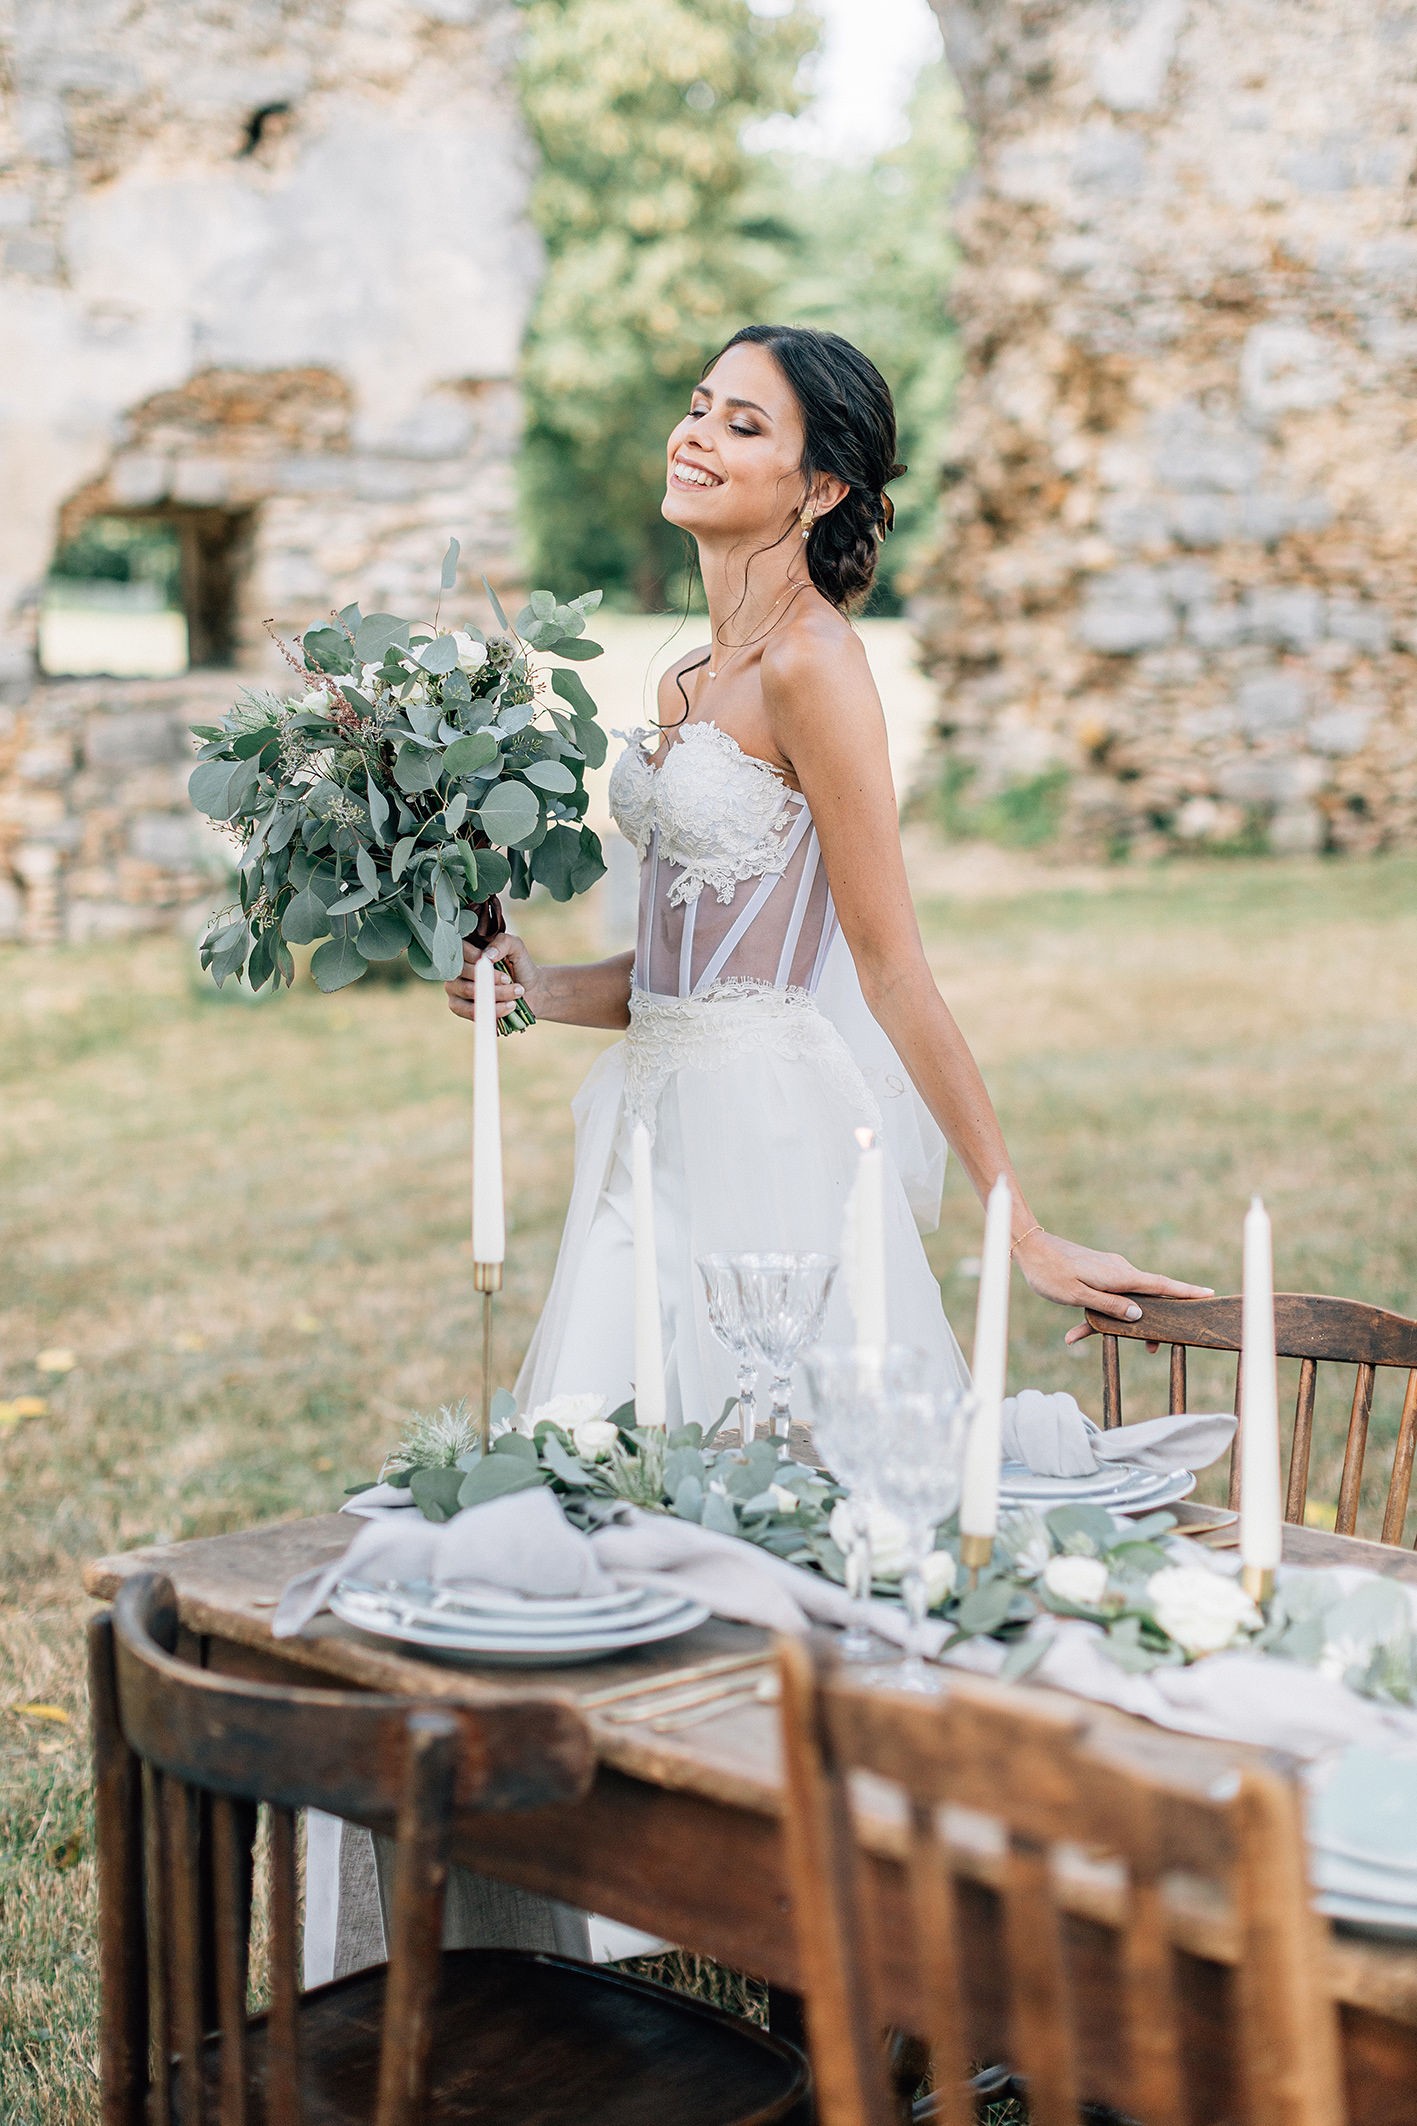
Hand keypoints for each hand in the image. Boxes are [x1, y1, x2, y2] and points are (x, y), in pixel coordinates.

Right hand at [445, 933, 538, 1022]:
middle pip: (463, 972)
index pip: (461, 950)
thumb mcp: (516, 947)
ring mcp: (454, 987)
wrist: (530, 990)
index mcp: (466, 950)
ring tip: (516, 993)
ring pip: (468, 991)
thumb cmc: (519, 966)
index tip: (497, 963)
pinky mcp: (458, 1007)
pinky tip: (509, 1006)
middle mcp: (456, 967)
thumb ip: (503, 942)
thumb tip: (487, 956)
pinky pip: (470, 1010)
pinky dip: (493, 1009)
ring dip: (496, 993)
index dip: (477, 958)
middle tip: (509, 980)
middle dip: (491, 978)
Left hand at [1011, 1229, 1213, 1345]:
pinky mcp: (1099, 1271)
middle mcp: (1120, 1269)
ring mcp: (1110, 1269)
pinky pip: (1112, 1294)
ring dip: (1129, 1320)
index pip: (1160, 1284)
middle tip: (1153, 1348)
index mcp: (1119, 1275)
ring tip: (1127, 1344)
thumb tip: (1139, 1315)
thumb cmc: (1051, 1274)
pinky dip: (1109, 1311)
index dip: (1185, 1291)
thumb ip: (1109, 1306)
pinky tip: (1080, 1333)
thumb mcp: (1078, 1295)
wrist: (1030, 1248)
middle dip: (1156, 1320)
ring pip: (1129, 1297)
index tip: (1209, 1294)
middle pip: (1148, 1295)